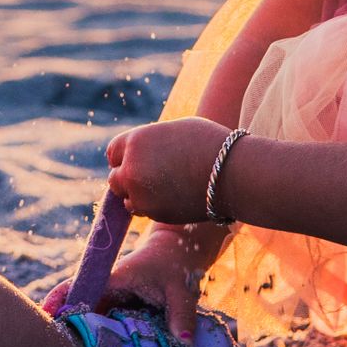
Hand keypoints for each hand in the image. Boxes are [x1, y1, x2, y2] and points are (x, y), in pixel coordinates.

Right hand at [44, 227, 208, 343]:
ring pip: (89, 323)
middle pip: (76, 309)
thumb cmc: (174, 266)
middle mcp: (105, 292)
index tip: (45, 315)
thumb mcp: (179, 290)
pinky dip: (99, 344)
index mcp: (112, 280)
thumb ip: (181, 316)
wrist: (177, 255)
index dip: (59, 300)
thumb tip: (184, 344)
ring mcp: (110, 305)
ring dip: (81, 340)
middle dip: (64, 328)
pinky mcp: (118, 315)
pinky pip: (104, 330)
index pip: (77, 287)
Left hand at [105, 116, 230, 226]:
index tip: (136, 159)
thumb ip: (150, 143)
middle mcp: (132, 169)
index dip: (125, 156)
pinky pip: (145, 211)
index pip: (114, 152)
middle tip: (150, 176)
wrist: (232, 173)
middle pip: (115, 178)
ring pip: (128, 199)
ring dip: (139, 195)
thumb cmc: (209, 144)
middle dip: (128, 178)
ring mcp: (142, 195)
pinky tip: (174, 196)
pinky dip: (154, 206)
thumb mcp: (173, 132)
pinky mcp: (155, 214)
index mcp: (135, 141)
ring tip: (165, 186)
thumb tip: (138, 154)